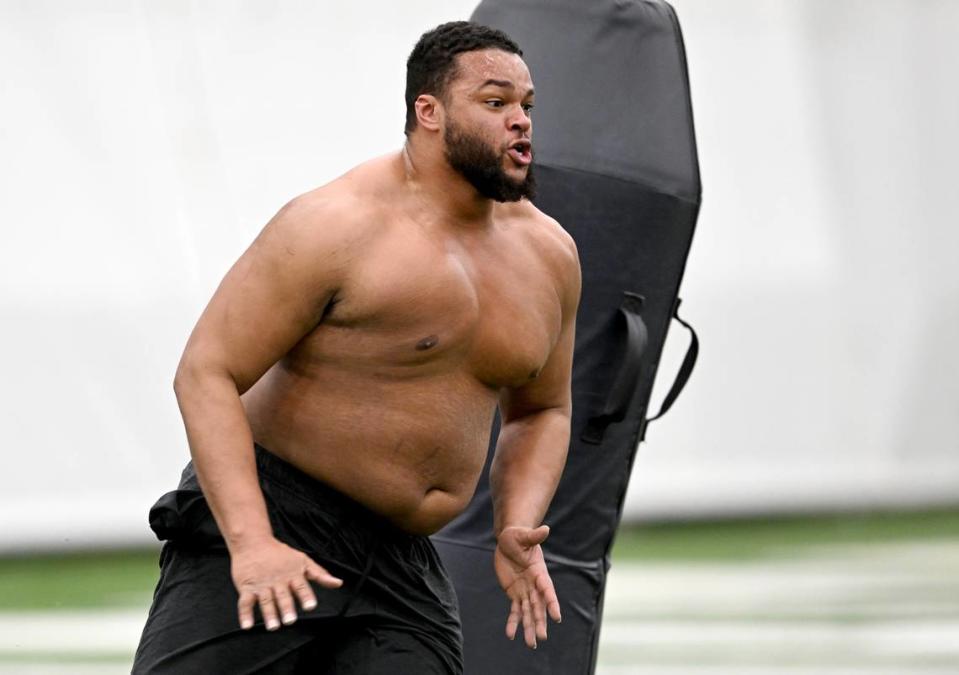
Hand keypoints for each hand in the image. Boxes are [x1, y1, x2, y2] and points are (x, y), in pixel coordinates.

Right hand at [231, 537, 342, 630]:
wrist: (253, 543)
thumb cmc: (280, 554)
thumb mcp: (303, 561)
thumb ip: (320, 574)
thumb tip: (338, 583)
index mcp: (293, 574)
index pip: (301, 586)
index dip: (306, 596)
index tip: (310, 606)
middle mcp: (278, 581)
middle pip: (283, 595)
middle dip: (287, 608)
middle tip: (290, 620)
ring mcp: (262, 585)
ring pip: (266, 600)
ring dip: (269, 614)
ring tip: (273, 626)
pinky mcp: (247, 587)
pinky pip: (245, 602)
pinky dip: (245, 614)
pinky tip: (247, 625)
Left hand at [494, 525, 561, 648]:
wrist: (508, 541)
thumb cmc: (517, 536)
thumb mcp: (523, 535)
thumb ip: (534, 536)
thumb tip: (545, 529)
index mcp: (539, 572)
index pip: (547, 589)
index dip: (551, 602)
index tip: (557, 617)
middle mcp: (534, 585)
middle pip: (539, 606)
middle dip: (540, 621)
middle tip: (542, 637)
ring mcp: (524, 591)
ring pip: (529, 612)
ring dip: (529, 627)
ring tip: (531, 644)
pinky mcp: (514, 593)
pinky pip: (515, 611)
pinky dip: (513, 623)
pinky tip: (511, 635)